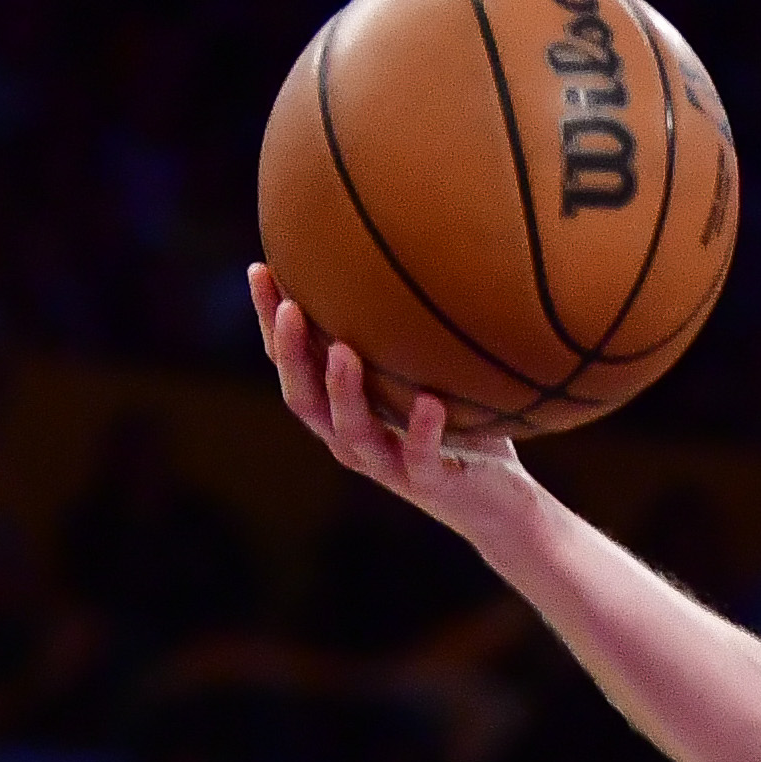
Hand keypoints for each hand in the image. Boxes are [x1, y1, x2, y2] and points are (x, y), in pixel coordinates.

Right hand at [248, 265, 538, 545]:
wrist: (499, 502)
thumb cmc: (460, 429)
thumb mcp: (425, 376)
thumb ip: (403, 338)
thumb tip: (398, 259)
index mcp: (341, 412)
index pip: (292, 364)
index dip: (270, 322)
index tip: (261, 269)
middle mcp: (353, 440)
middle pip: (304, 397)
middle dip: (290, 353)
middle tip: (289, 307)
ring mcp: (389, 465)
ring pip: (351, 430)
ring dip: (344, 391)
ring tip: (344, 350)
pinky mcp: (430, 483)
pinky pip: (421, 457)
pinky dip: (423, 430)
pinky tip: (431, 401)